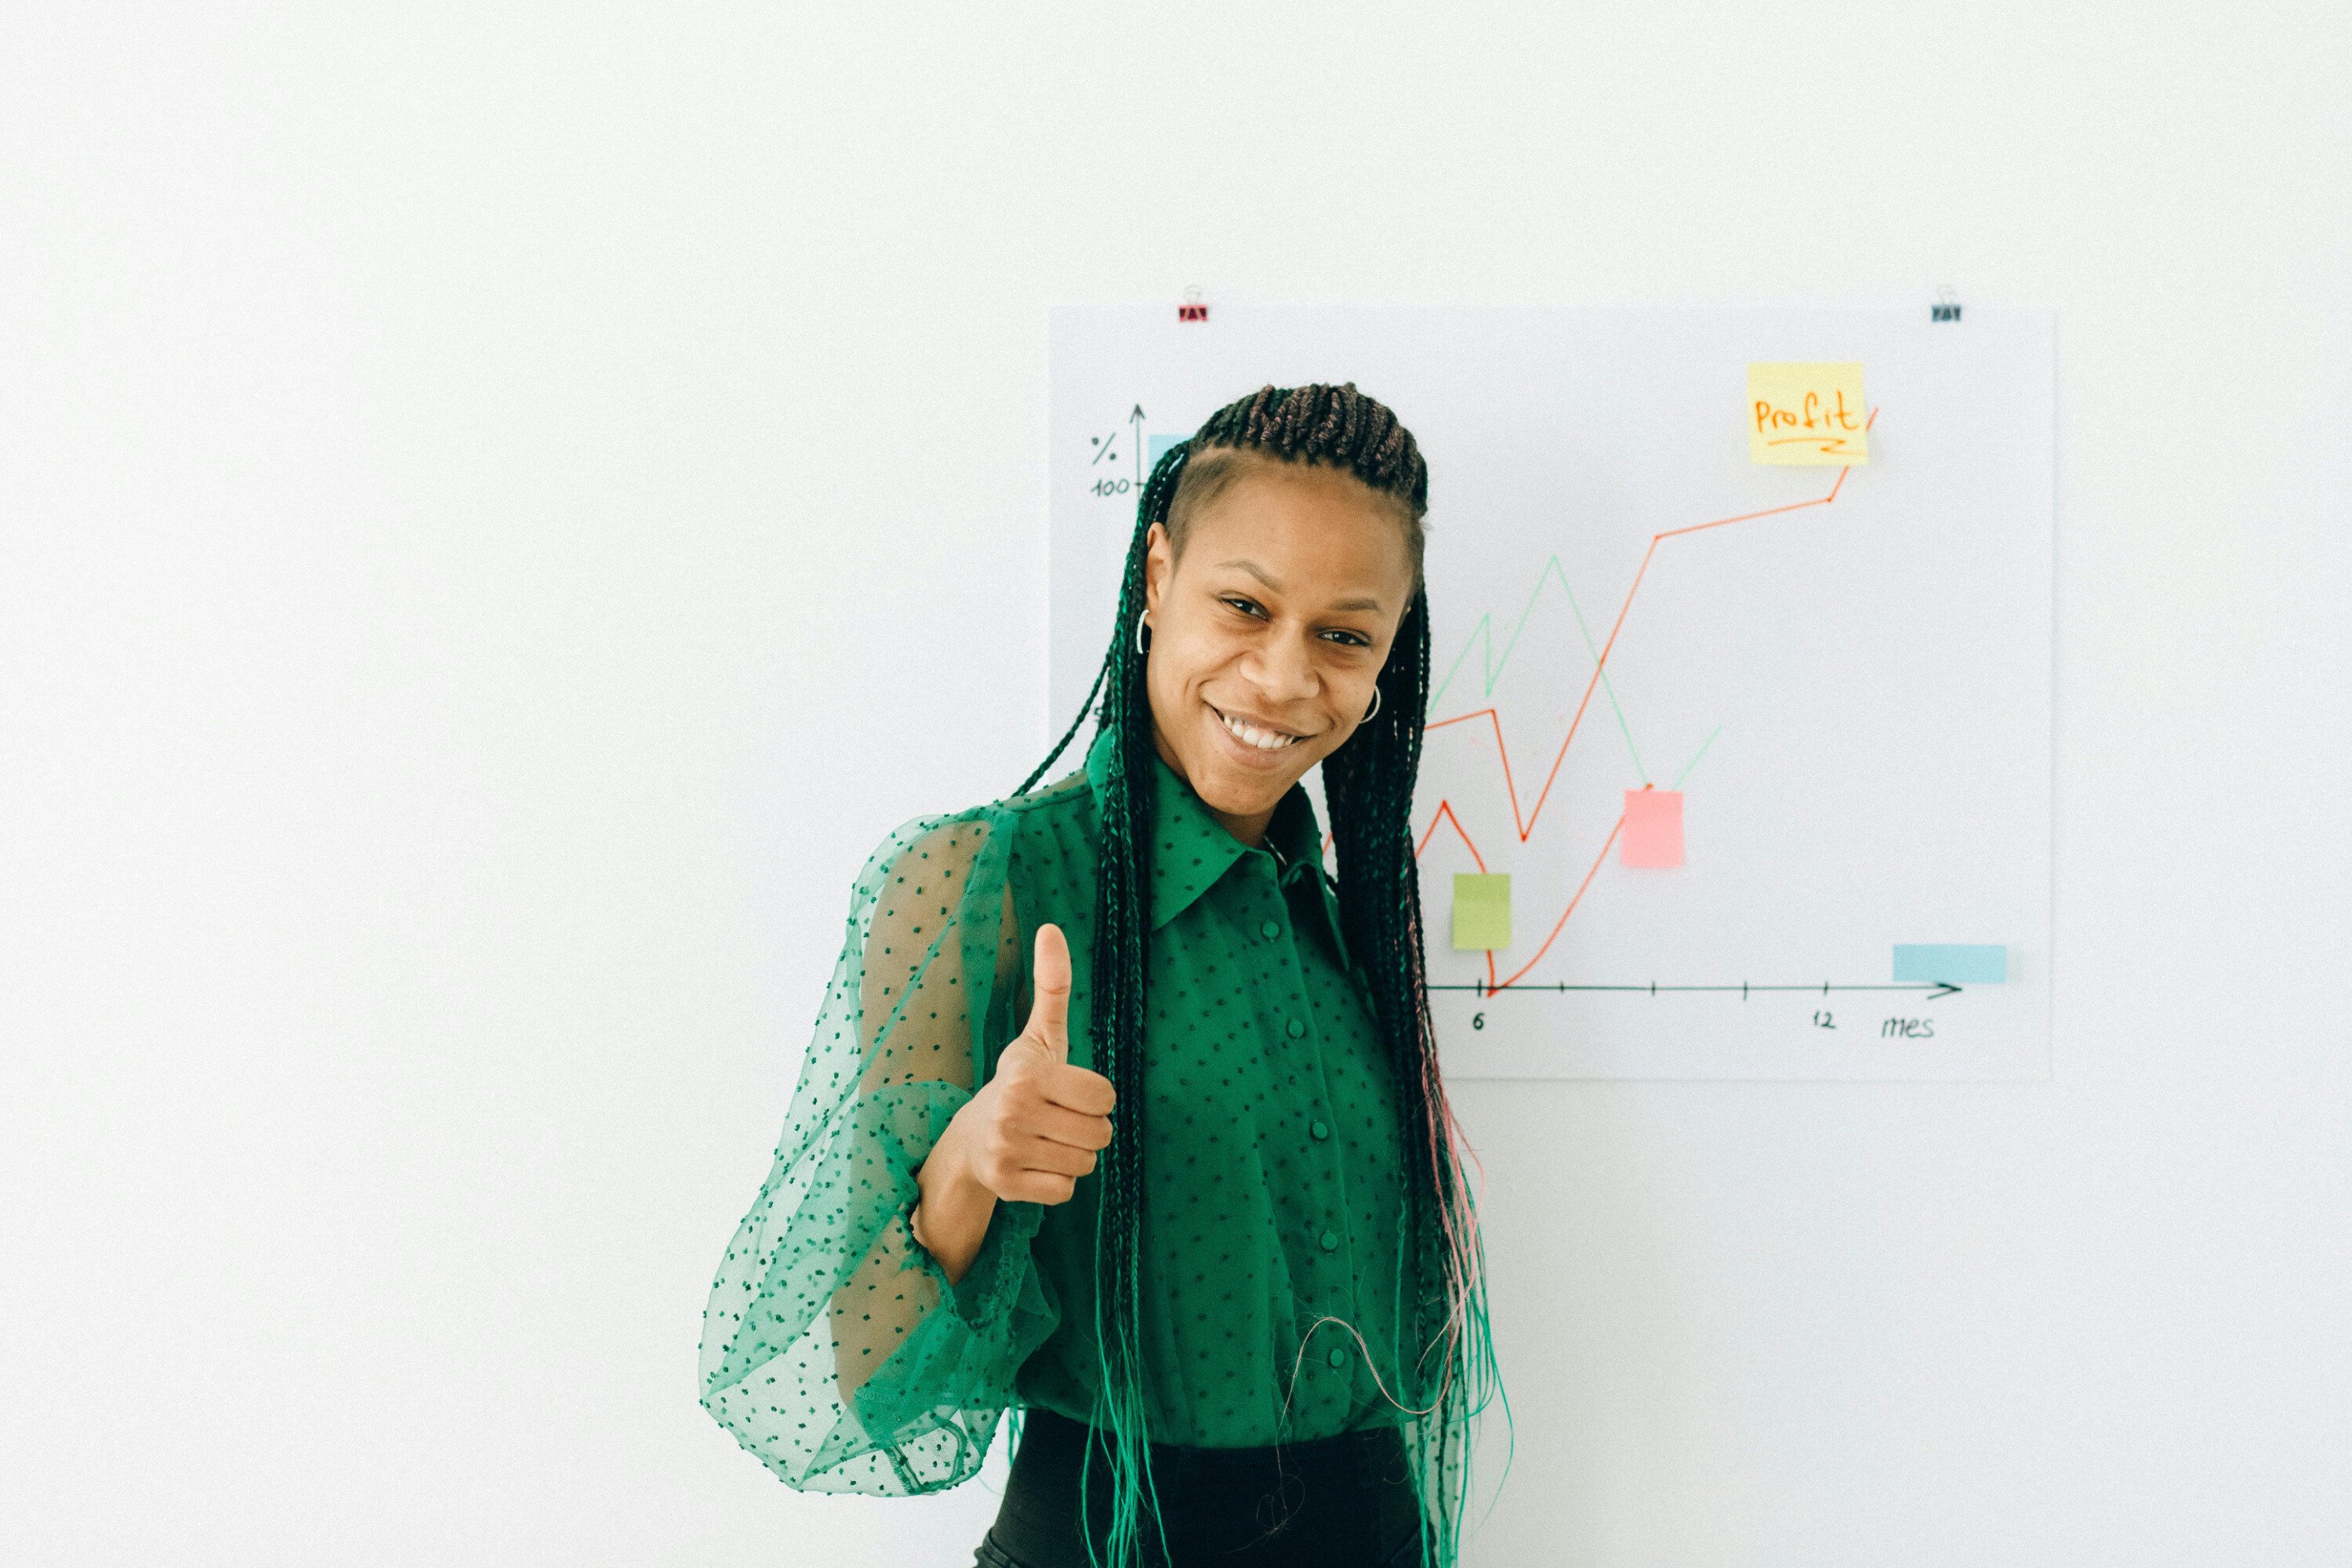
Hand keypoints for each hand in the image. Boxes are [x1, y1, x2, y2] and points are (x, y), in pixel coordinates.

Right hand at [954, 922, 1115, 1204]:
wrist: (969, 1139)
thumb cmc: (1019, 1083)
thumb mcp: (1039, 1035)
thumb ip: (1052, 985)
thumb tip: (1051, 927)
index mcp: (1028, 1073)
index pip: (1106, 1097)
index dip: (1096, 1097)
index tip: (1067, 1092)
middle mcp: (1014, 1111)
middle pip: (1101, 1134)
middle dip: (1087, 1128)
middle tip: (1057, 1120)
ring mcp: (1007, 1150)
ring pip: (1086, 1164)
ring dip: (1074, 1155)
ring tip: (1045, 1140)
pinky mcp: (1005, 1185)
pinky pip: (1067, 1190)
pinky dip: (1058, 1182)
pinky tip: (1035, 1165)